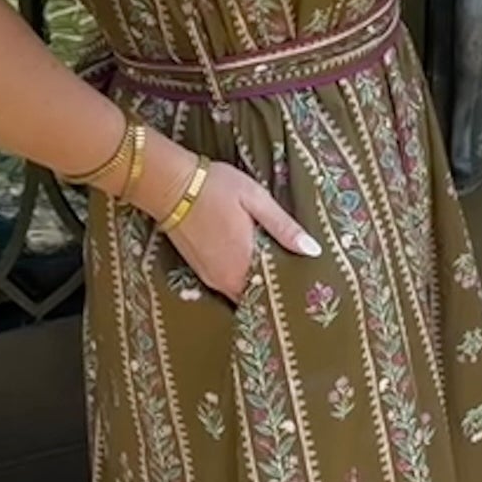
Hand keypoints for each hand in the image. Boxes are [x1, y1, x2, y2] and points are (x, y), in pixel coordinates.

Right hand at [165, 160, 320, 301]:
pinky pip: (226, 284)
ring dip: (256, 285)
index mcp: (245, 263)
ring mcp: (210, 277)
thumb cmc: (215, 187)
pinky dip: (240, 279)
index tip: (308, 288)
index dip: (291, 292)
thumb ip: (284, 227)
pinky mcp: (198, 270)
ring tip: (276, 273)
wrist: (167, 184)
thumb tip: (313, 250)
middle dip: (274, 292)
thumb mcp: (256, 199)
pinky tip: (250, 264)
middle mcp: (226, 278)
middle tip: (298, 283)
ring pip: (241, 292)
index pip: (274, 293)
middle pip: (258, 297)